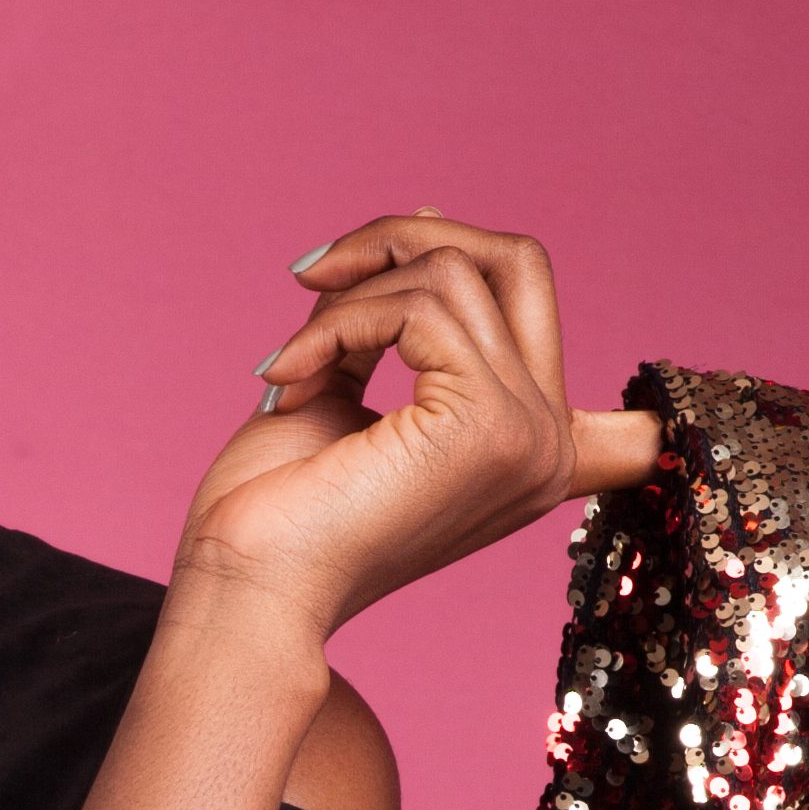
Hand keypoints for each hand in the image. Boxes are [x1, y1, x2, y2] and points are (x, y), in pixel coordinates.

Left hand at [170, 209, 660, 638]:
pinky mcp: (489, 425)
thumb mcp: (347, 383)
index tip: (419, 231)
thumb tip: (429, 221)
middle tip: (314, 274)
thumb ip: (395, 318)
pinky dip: (333, 325)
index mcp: (528, 445)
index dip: (498, 263)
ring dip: (345, 296)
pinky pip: (417, 306)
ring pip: (453, 271)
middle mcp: (550, 444)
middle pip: (517, 260)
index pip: (562, 313)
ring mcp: (531, 435)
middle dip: (403, 238)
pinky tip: (284, 380)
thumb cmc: (281, 506)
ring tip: (287, 363)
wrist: (246, 588)